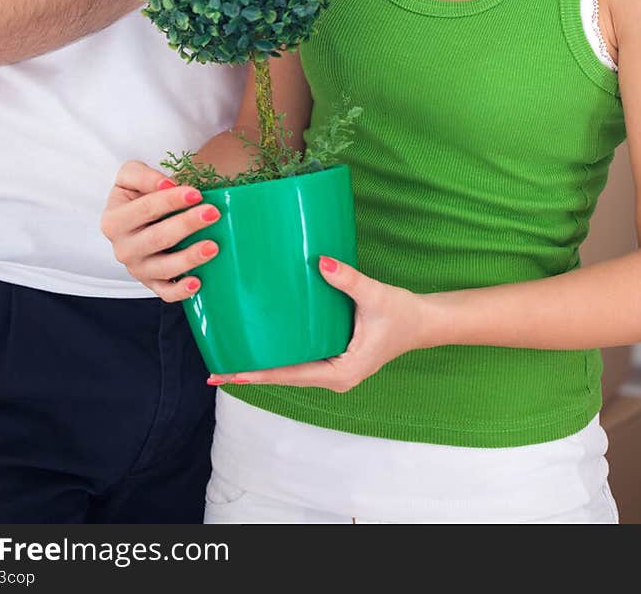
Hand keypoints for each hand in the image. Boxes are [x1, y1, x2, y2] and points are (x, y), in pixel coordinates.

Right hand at [101, 160, 220, 302]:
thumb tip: (168, 184)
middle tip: (212, 213)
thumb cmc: (136, 194)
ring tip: (213, 246)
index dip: (171, 201)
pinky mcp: (152, 283)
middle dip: (186, 225)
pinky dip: (181, 291)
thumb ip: (143, 175)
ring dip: (189, 258)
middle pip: (157, 238)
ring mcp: (137, 269)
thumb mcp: (130, 175)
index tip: (196, 193)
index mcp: (113, 221)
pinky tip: (198, 282)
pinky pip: (165, 292)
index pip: (145, 209)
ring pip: (163, 268)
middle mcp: (123, 248)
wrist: (136, 217)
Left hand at [207, 256, 429, 390]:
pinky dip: (279, 355)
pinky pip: (300, 360)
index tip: (231, 373)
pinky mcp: (334, 357)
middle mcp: (333, 377)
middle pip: (284, 378)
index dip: (260, 373)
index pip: (291, 375)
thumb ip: (348, 279)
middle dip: (252, 373)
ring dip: (263, 366)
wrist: (424, 322)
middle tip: (216, 369)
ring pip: (291, 371)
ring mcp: (333, 369)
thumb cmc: (403, 313)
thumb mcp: (375, 296)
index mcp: (341, 373)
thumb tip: (321, 262)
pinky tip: (262, 345)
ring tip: (229, 360)